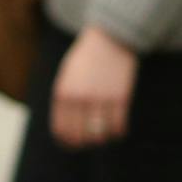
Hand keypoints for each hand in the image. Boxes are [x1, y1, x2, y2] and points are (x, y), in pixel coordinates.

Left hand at [51, 25, 136, 149]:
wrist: (109, 37)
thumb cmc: (86, 58)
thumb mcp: (67, 76)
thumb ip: (65, 101)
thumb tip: (66, 130)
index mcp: (63, 93)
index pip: (61, 129)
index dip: (67, 141)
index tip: (73, 144)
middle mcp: (80, 98)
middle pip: (80, 136)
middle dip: (84, 142)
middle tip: (90, 139)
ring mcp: (100, 98)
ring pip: (100, 134)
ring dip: (102, 138)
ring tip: (104, 133)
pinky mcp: (120, 97)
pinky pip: (118, 126)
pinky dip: (118, 131)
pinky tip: (118, 128)